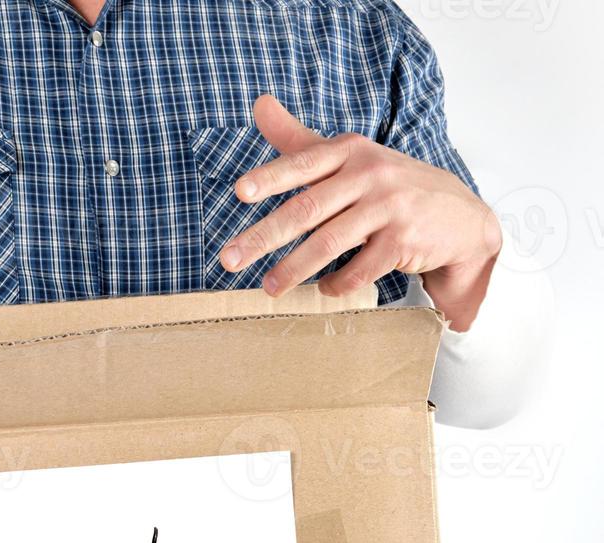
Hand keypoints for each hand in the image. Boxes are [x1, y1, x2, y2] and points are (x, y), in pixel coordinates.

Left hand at [219, 94, 502, 331]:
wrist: (461, 218)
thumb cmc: (390, 188)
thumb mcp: (348, 158)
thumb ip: (299, 140)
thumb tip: (258, 104)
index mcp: (350, 152)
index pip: (303, 163)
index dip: (271, 177)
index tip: (240, 193)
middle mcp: (370, 174)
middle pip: (307, 209)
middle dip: (263, 237)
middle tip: (229, 260)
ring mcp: (390, 207)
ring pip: (330, 243)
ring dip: (293, 269)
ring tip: (268, 288)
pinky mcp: (405, 241)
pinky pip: (360, 269)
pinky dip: (337, 284)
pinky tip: (324, 289)